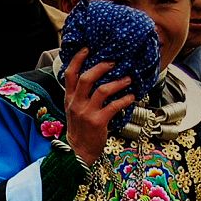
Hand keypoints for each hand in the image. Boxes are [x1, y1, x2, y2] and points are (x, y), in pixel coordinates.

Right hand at [62, 48, 133, 164]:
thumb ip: (79, 95)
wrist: (78, 152)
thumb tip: (95, 78)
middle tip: (114, 62)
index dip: (78, 59)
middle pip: (87, 78)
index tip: (87, 48)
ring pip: (102, 90)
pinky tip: (131, 97)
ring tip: (128, 79)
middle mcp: (76, 103)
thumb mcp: (73, 110)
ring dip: (118, 82)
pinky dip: (125, 100)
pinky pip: (114, 106)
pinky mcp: (98, 122)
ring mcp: (86, 113)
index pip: (70, 74)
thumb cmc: (80, 129)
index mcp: (69, 98)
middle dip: (102, 67)